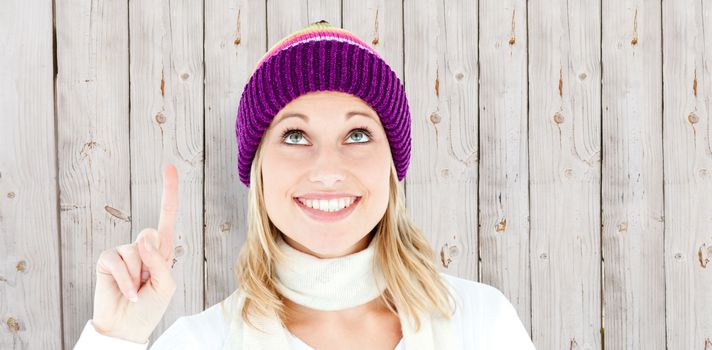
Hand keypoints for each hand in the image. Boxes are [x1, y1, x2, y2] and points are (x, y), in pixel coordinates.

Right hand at [90, 163, 178, 343]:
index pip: (167, 216)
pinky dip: (124, 280)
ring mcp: (124, 252)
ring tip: (136, 290)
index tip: (169, 167)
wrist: (127, 327)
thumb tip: (142, 237)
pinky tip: (126, 292)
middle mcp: (143, 247)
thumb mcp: (166, 286)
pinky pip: (117, 260)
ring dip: (137, 277)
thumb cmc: (150, 308)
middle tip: (148, 283)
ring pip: (134, 252)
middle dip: (151, 260)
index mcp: (162, 251)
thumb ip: (159, 261)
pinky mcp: (107, 260)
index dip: (169, 192)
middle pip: (150, 234)